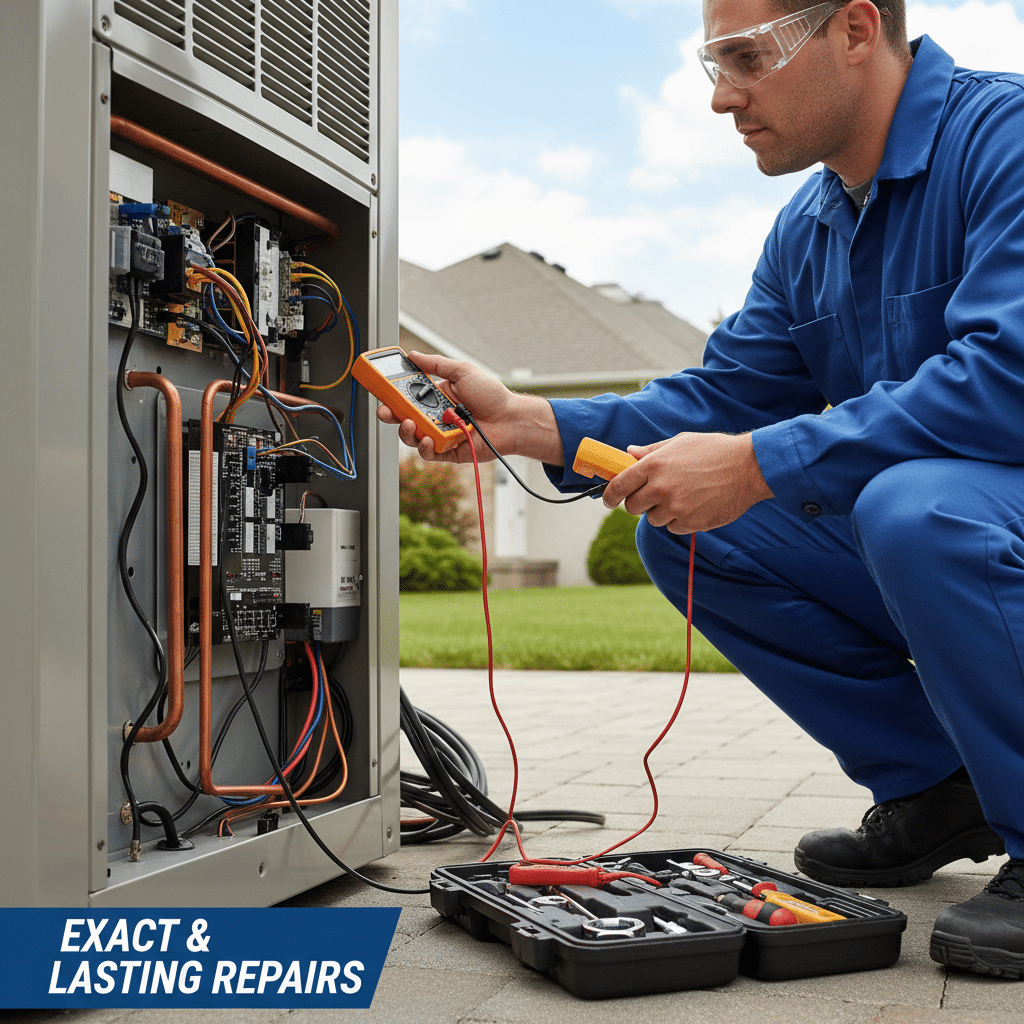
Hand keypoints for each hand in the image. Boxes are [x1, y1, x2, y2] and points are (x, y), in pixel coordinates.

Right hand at [374, 352, 562, 464]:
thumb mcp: (462, 371)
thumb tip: (413, 355)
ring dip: (405, 431)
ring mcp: (440, 434)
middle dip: (390, 415)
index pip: (405, 396)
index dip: (391, 395)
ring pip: (412, 437)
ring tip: (408, 423)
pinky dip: (424, 447)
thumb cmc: (492, 395)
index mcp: (434, 396)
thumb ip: (436, 364)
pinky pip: (429, 453)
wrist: (511, 418)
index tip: (380, 390)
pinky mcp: (448, 452)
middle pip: (403, 418)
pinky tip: (427, 439)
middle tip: (385, 410)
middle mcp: (434, 416)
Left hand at [601, 432, 772, 533]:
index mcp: (654, 465)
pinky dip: (680, 520)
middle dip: (638, 504)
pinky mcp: (690, 523)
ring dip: (662, 512)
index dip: (609, 496)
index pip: (618, 486)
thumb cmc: (715, 450)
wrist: (750, 468)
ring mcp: (675, 507)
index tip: (608, 500)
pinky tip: (696, 505)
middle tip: (653, 497)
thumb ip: (652, 451)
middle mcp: (660, 487)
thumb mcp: (681, 442)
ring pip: (653, 519)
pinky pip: (673, 528)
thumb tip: (629, 453)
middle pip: (632, 507)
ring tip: (683, 496)